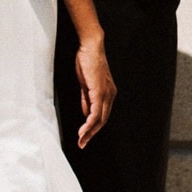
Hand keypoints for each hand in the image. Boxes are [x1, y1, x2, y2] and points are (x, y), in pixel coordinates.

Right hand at [75, 33, 115, 147]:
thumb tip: (86, 114)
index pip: (102, 115)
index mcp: (108, 93)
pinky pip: (95, 112)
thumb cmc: (88, 61)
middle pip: (102, 120)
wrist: (91, 47)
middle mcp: (110, 95)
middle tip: (82, 144)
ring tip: (81, 140)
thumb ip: (86, 99)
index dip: (93, 127)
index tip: (84, 136)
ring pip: (99, 119)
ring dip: (89, 132)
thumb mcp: (86, 84)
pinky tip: (84, 130)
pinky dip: (89, 123)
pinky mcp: (99, 91)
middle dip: (91, 134)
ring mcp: (106, 93)